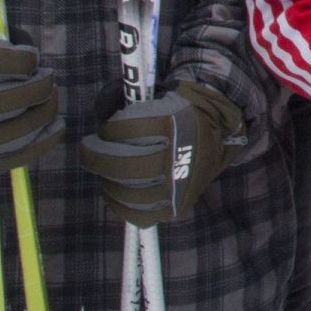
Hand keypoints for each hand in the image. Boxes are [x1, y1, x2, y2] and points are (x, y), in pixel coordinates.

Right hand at [0, 36, 63, 175]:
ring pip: (19, 129)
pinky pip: (15, 156)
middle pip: (13, 99)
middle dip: (41, 86)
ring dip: (45, 112)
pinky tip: (55, 126)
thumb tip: (33, 60)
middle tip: (48, 79)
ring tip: (51, 100)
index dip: (25, 60)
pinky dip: (42, 141)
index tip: (32, 58)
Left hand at [79, 81, 240, 225]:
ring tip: (105, 168)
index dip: (110, 129)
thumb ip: (137, 102)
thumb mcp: (167, 96)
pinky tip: (115, 190)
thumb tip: (104, 112)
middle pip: (123, 164)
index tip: (106, 127)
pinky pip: (138, 214)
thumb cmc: (185, 113)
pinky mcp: (175, 206)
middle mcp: (177, 157)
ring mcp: (177, 187)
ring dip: (107, 179)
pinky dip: (120, 204)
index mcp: (177, 124)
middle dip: (96, 156)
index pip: (130, 130)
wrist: (220, 134)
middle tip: (89, 148)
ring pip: (127, 191)